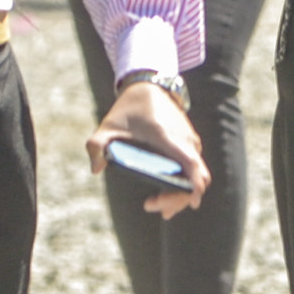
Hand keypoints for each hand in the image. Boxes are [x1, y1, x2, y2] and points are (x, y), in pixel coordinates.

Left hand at [87, 80, 207, 219]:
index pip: (191, 165)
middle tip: (152, 207)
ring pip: (197, 175)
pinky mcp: (190, 144)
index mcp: (167, 137)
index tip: (191, 202)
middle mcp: (185, 141)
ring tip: (155, 206)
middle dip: (179, 199)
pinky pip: (194, 169)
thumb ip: (97, 145)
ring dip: (181, 194)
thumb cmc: (128, 108)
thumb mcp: (108, 125)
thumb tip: (95, 169)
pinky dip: (184, 184)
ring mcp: (190, 142)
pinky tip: (164, 194)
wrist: (149, 86)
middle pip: (197, 178)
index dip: (195, 186)